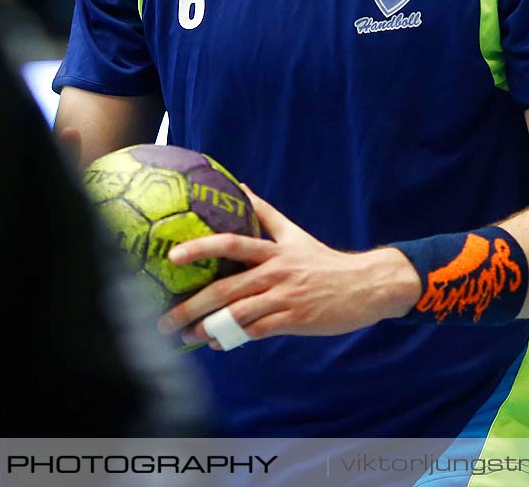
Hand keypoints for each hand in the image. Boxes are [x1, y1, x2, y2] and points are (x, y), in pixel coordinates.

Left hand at [157, 186, 421, 348]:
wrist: (364, 286)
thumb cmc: (323, 261)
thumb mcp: (294, 233)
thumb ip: (265, 212)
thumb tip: (240, 185)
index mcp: (273, 250)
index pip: (230, 244)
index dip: (200, 248)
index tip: (171, 256)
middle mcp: (275, 272)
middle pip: (225, 289)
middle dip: (190, 306)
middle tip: (164, 319)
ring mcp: (284, 298)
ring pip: (237, 315)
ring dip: (207, 328)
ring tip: (186, 335)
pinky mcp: (294, 320)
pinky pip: (256, 332)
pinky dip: (233, 338)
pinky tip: (217, 343)